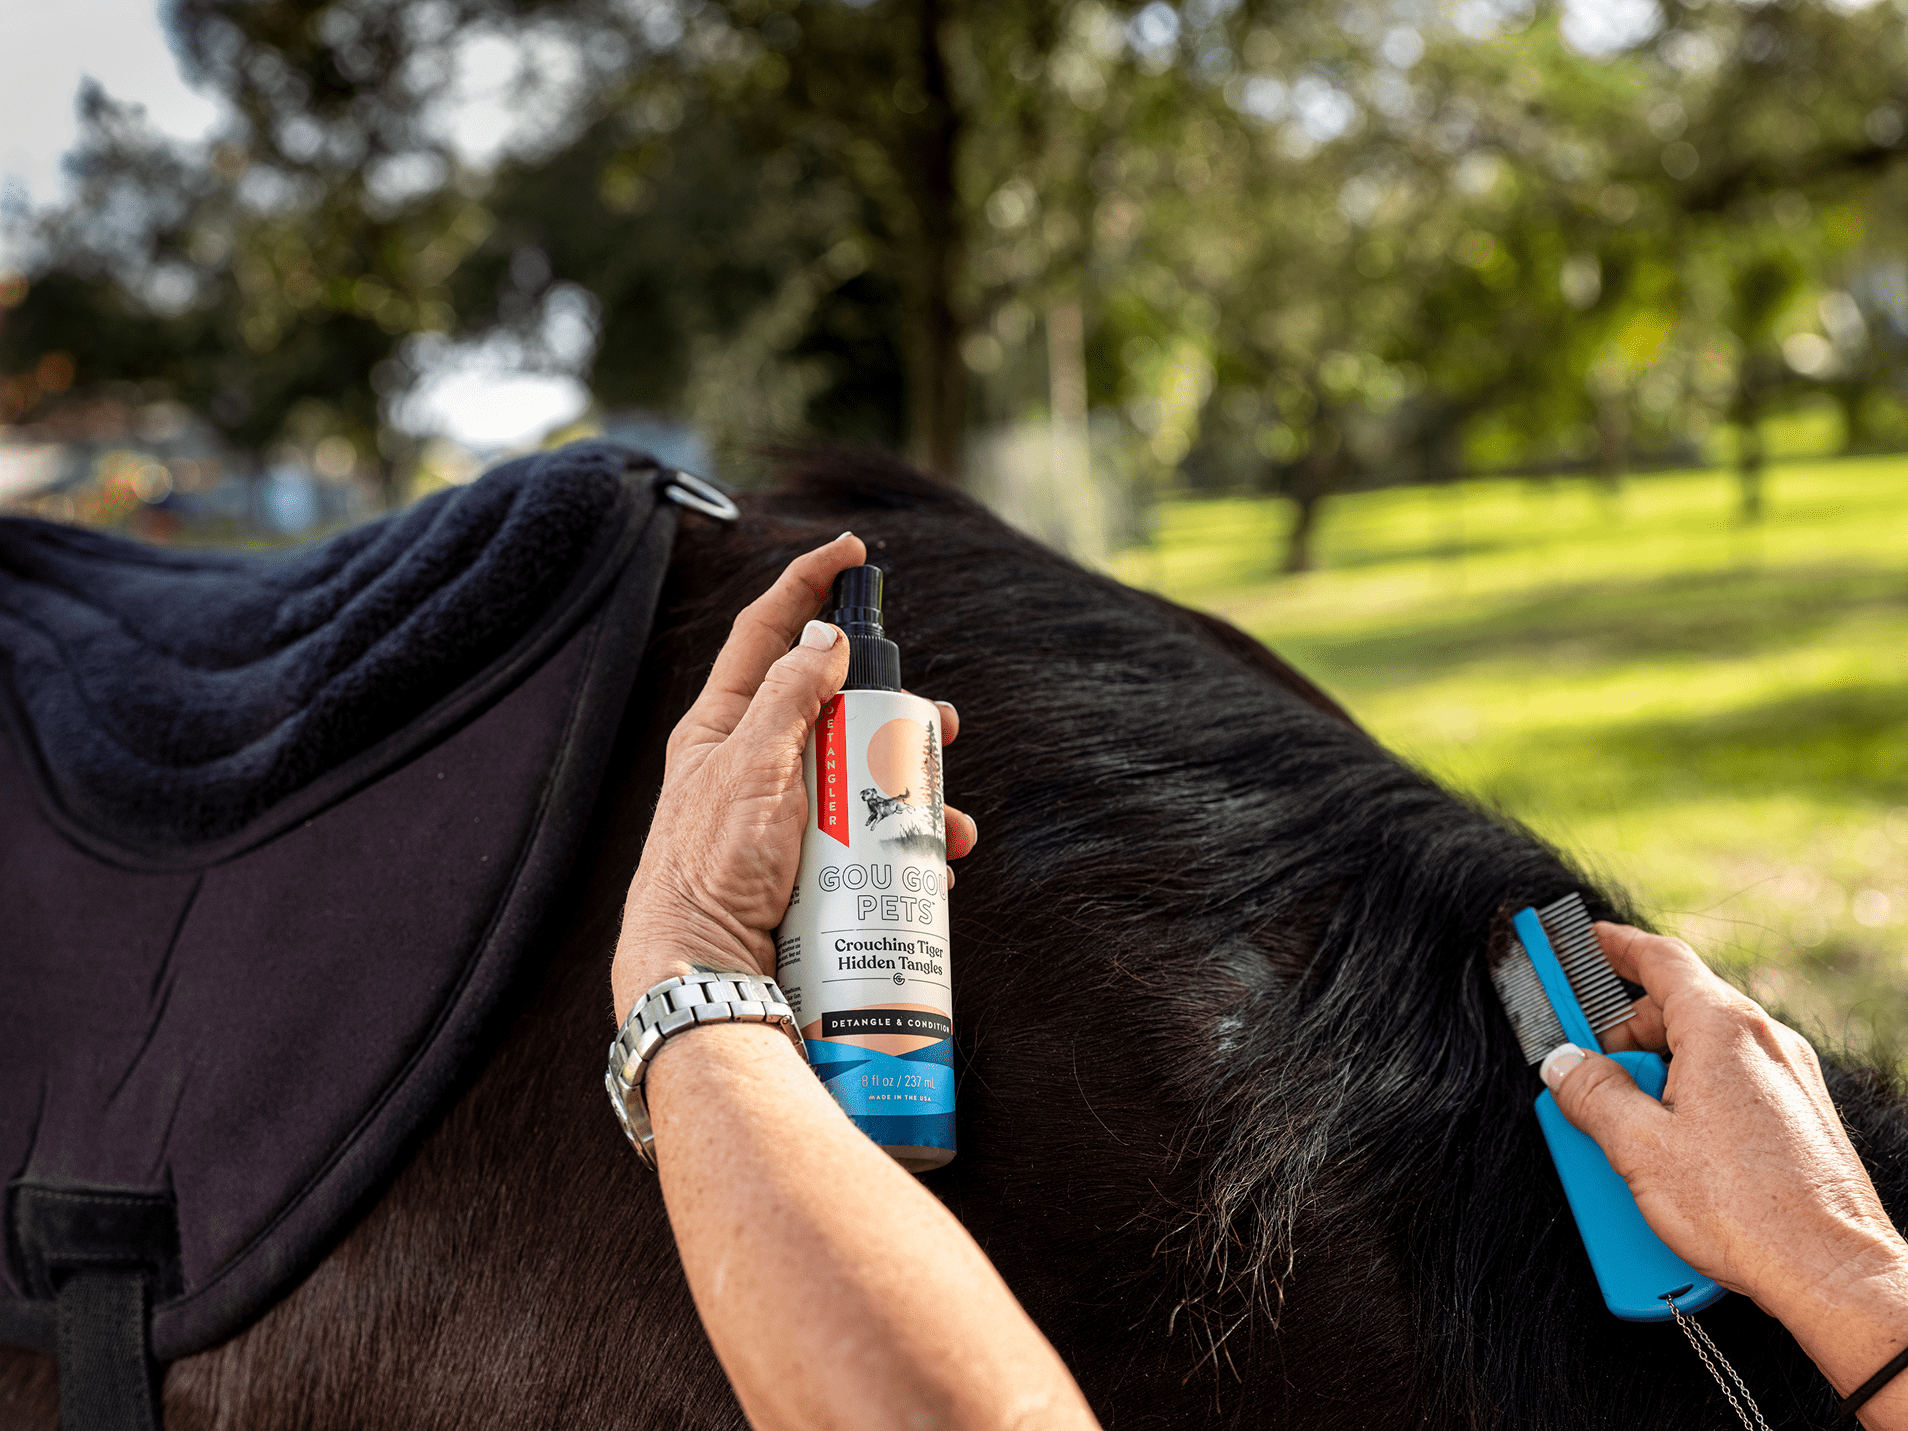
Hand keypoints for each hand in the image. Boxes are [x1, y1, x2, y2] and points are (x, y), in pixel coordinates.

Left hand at [611, 534, 976, 1022]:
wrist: (705, 973)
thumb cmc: (708, 867)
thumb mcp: (749, 764)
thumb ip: (788, 693)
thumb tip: (824, 633)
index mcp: (723, 729)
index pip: (767, 633)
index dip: (808, 582)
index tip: (852, 551)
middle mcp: (755, 767)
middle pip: (835, 711)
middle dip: (895, 712)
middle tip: (939, 719)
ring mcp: (784, 820)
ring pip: (863, 779)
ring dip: (914, 791)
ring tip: (948, 819)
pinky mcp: (810, 869)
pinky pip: (869, 842)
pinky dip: (907, 847)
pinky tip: (932, 865)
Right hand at [1544, 924, 1907, 1416]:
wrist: (1834, 1273)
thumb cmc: (1750, 1212)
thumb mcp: (1639, 1147)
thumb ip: (1591, 1094)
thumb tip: (1564, 1066)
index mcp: (1723, 1029)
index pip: (1660, 957)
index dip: (1611, 945)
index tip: (1581, 942)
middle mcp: (1764, 1042)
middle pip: (1678, 1009)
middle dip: (1623, 1033)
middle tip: (1583, 1066)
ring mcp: (1788, 1080)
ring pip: (1703, 1053)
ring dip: (1656, 1076)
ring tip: (1627, 1128)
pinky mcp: (1799, 1119)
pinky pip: (1730, 1089)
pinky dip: (1691, 1102)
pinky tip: (1670, 1152)